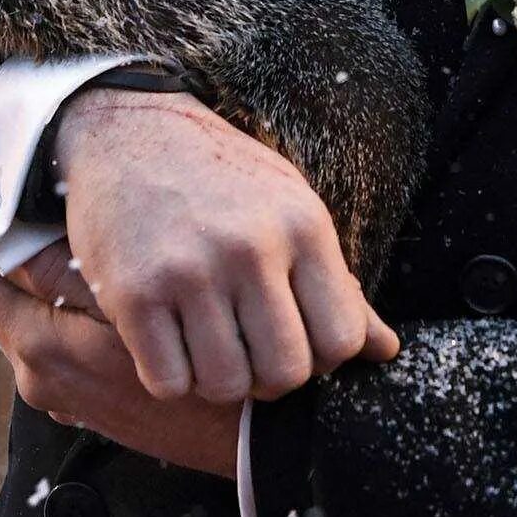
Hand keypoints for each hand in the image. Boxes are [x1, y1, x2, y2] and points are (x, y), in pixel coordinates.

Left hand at [0, 246, 242, 476]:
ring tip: (102, 262)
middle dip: (28, 267)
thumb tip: (15, 229)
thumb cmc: (195, 361)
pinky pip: (64, 351)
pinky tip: (121, 306)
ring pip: (37, 323)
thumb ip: (64, 264)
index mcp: (36, 344)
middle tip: (73, 228)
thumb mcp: (130, 296)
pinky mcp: (87, 406)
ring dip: (57, 296)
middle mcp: (36, 377)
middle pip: (7, 301)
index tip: (21, 213)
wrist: (244, 434)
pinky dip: (78, 327)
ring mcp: (61, 396)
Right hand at [53, 89, 398, 404]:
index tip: (292, 337)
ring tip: (205, 342)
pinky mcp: (134, 293)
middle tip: (246, 348)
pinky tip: (166, 340)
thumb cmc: (222, 179)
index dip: (320, 357)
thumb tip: (388, 351)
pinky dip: (168, 377)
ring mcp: (190, 271)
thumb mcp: (293, 209)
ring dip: (215, 380)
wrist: (128, 130)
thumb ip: (339, 286)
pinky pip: (167, 382)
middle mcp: (252, 248)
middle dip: (267, 377)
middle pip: (285, 374)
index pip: (342, 340)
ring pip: (225, 386)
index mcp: (304, 226)